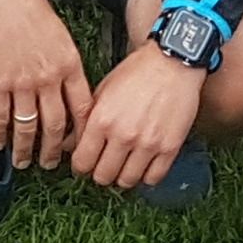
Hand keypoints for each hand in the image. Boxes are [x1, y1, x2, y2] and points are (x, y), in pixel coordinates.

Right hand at [0, 0, 92, 166]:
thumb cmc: (31, 9)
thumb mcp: (61, 36)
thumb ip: (66, 64)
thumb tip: (69, 89)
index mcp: (70, 65)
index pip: (82, 110)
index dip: (81, 133)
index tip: (77, 147)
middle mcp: (49, 77)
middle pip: (56, 125)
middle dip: (53, 151)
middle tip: (50, 164)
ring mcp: (23, 82)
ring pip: (27, 127)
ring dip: (25, 149)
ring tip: (23, 162)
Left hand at [68, 35, 206, 192]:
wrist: (172, 61)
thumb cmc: (138, 72)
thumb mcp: (103, 90)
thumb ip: (86, 120)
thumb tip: (70, 144)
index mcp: (102, 120)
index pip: (82, 163)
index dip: (81, 166)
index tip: (85, 164)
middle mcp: (123, 135)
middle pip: (103, 176)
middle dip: (100, 172)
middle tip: (105, 164)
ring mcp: (148, 144)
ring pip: (127, 181)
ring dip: (123, 176)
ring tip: (124, 164)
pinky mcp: (169, 147)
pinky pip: (153, 178)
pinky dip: (146, 175)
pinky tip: (144, 164)